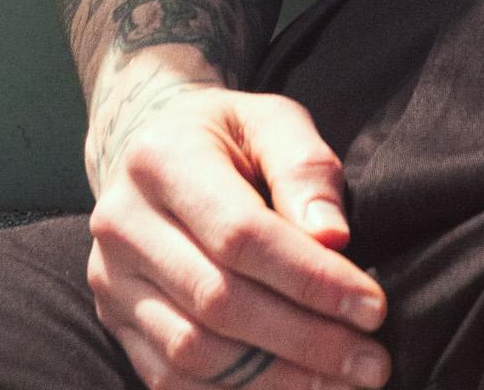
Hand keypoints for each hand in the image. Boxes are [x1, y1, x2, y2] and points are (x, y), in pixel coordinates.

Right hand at [85, 63, 389, 388]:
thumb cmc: (226, 134)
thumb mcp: (270, 120)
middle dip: (304, 340)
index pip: (241, 235)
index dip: (310, 278)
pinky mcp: (114, 323)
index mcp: (161, 159)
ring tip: (343, 384)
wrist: (147, 142)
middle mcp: (122, 224)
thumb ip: (304, 166)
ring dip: (276, 379)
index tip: (372, 307)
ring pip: (193, 353)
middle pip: (218, 301)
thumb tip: (334, 238)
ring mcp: (110, 281)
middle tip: (371, 363)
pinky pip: (171, 380)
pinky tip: (291, 389)